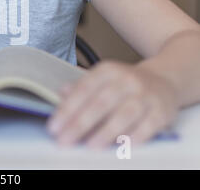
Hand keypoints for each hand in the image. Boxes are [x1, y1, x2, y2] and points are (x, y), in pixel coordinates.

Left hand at [47, 60, 179, 147]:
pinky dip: (133, 138)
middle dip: (80, 124)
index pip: (84, 89)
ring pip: (124, 114)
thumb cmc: (125, 84)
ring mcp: (146, 95)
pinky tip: (120, 147)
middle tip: (65, 140)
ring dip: (105, 132)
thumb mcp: (102, 79)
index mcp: (108, 70)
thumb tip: (60, 94)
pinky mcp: (162, 111)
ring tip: (89, 146)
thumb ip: (81, 88)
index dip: (67, 109)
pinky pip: (147, 127)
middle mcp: (127, 80)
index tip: (54, 127)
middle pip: (101, 103)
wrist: (164, 79)